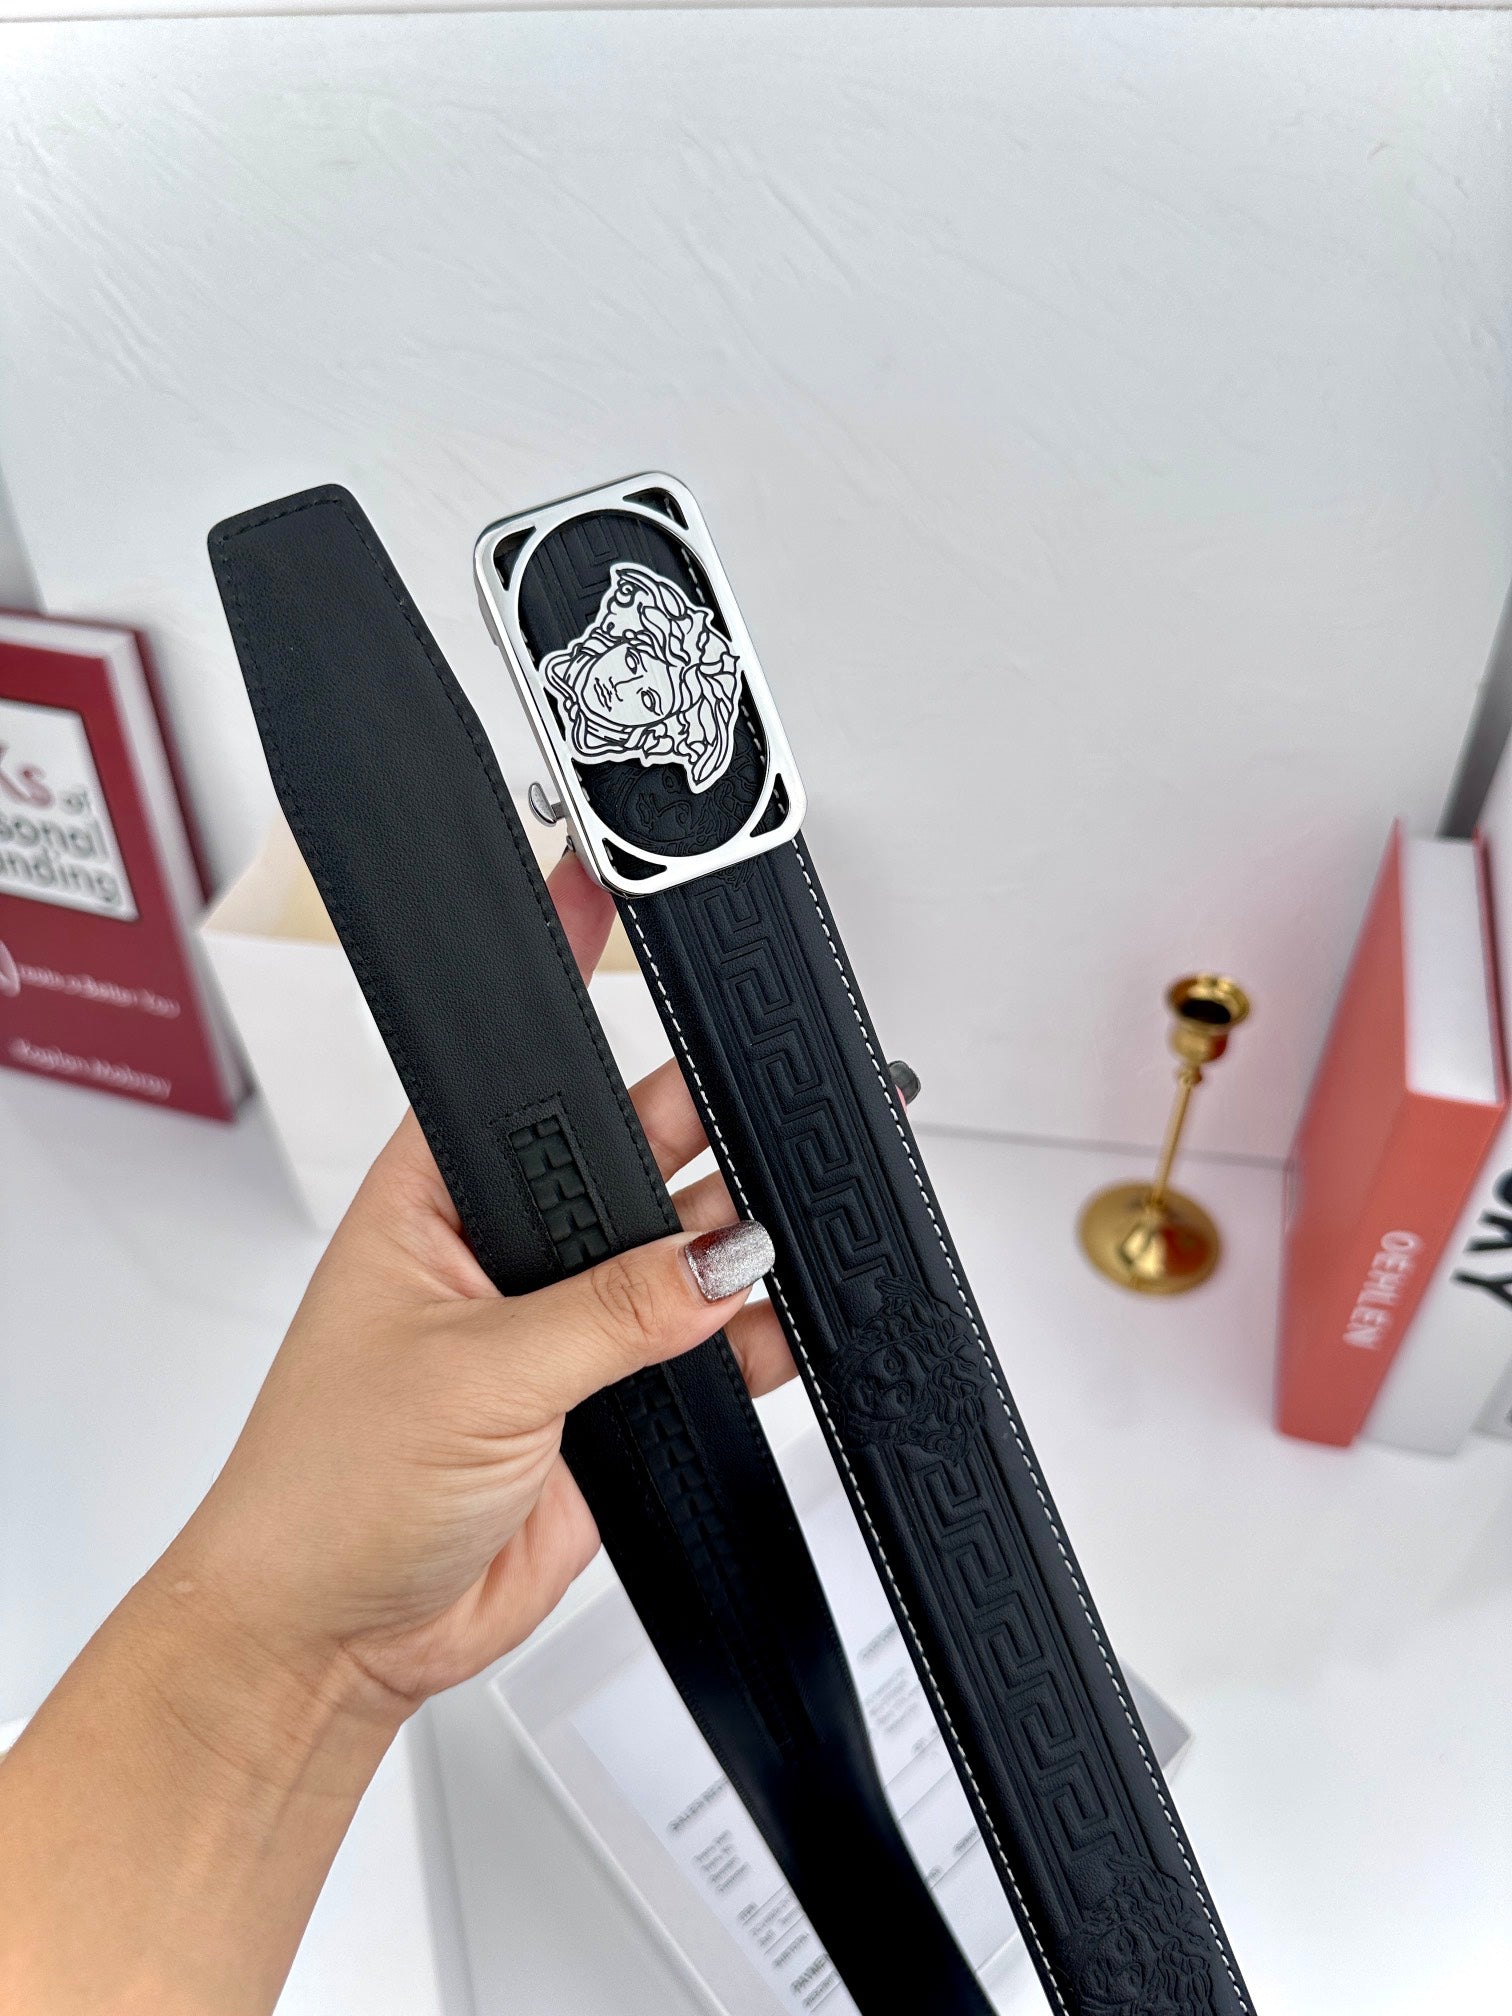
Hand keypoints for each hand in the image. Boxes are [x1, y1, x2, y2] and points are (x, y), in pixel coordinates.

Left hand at [158, 849, 794, 1723]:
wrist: (337, 1639)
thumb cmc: (325, 1489)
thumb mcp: (472, 1374)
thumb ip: (610, 1312)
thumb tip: (718, 1261)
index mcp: (437, 1197)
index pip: (527, 1076)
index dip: (582, 1005)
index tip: (629, 926)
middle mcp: (504, 1249)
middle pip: (631, 1158)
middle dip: (703, 1139)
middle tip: (773, 1122)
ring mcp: (559, 1326)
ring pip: (678, 1256)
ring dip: (737, 1252)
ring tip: (792, 1239)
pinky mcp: (603, 1402)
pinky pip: (698, 1351)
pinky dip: (749, 1344)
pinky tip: (778, 1332)